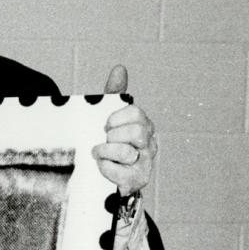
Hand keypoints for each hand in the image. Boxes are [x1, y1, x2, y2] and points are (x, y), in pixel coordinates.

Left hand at [91, 64, 155, 195]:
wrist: (105, 179)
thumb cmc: (110, 145)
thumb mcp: (110, 119)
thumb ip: (114, 95)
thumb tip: (119, 68)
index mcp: (145, 126)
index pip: (136, 113)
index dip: (116, 118)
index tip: (106, 126)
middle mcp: (150, 144)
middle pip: (136, 131)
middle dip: (113, 135)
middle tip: (104, 140)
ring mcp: (145, 164)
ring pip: (127, 152)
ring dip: (105, 151)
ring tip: (98, 153)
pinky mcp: (136, 181)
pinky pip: (119, 171)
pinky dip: (105, 168)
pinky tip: (101, 166)